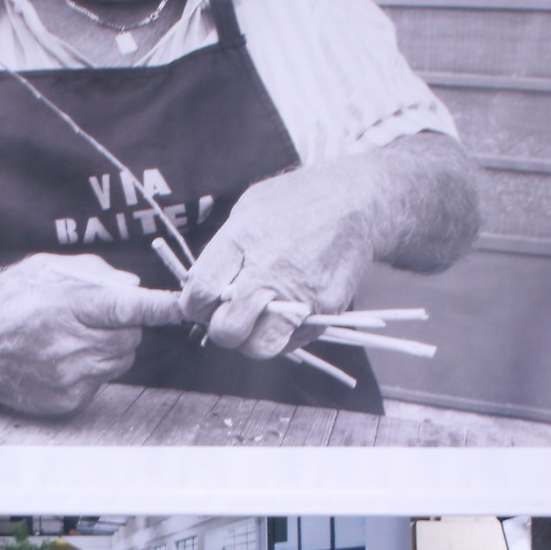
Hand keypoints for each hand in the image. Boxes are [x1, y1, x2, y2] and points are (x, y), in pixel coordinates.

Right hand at [0, 253, 183, 415]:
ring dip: (108, 348)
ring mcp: (68, 377)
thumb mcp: (47, 269)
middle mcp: (69, 343)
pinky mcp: (66, 401)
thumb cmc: (8, 301)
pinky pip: (100, 382)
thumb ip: (94, 273)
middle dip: (122, 326)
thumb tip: (132, 286)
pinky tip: (61, 359)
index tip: (187, 306)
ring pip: (119, 361)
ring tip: (71, 337)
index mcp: (67, 304)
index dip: (160, 306)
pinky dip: (91, 371)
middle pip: (130, 337)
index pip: (126, 306)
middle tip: (92, 318)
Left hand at [180, 160, 380, 357]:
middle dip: (220, 329)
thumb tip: (199, 285)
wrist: (356, 202)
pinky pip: (292, 342)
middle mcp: (270, 270)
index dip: (194, 306)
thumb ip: (223, 248)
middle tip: (227, 316)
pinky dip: (282, 336)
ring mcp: (300, 293)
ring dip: (251, 341)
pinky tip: (283, 313)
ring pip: (259, 347)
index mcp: (243, 239)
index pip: (201, 293)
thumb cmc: (297, 202)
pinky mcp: (324, 309)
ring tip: (255, 322)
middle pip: (227, 329)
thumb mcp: (249, 209)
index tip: (202, 304)